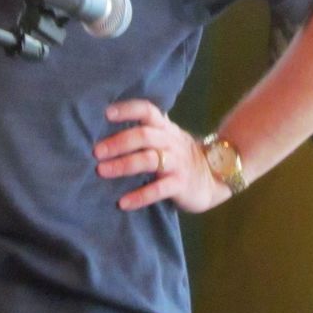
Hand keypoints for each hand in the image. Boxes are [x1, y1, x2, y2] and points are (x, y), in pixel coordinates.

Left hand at [95, 99, 226, 212]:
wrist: (216, 177)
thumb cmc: (180, 156)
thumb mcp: (167, 137)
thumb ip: (146, 130)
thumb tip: (106, 126)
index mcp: (165, 128)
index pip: (147, 110)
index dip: (128, 109)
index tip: (106, 113)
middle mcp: (171, 142)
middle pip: (144, 135)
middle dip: (119, 142)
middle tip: (96, 151)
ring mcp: (177, 163)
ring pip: (149, 160)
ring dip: (124, 165)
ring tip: (102, 171)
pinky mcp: (181, 185)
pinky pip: (159, 190)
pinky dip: (140, 196)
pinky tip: (123, 203)